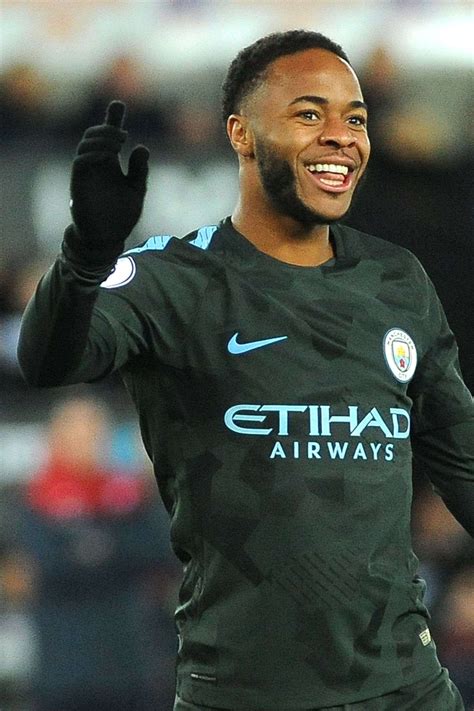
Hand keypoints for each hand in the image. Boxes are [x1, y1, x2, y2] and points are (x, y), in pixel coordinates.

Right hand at [66, 100, 148, 265]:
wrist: (107, 238)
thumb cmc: (121, 215)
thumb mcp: (137, 190)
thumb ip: (140, 170)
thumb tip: (142, 147)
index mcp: (110, 163)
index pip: (110, 136)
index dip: (113, 119)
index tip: (118, 105)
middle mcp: (97, 164)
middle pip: (95, 135)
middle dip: (107, 127)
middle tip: (122, 134)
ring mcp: (87, 172)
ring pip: (86, 144)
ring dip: (102, 139)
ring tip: (119, 143)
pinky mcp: (79, 183)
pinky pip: (81, 161)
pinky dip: (93, 153)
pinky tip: (108, 155)